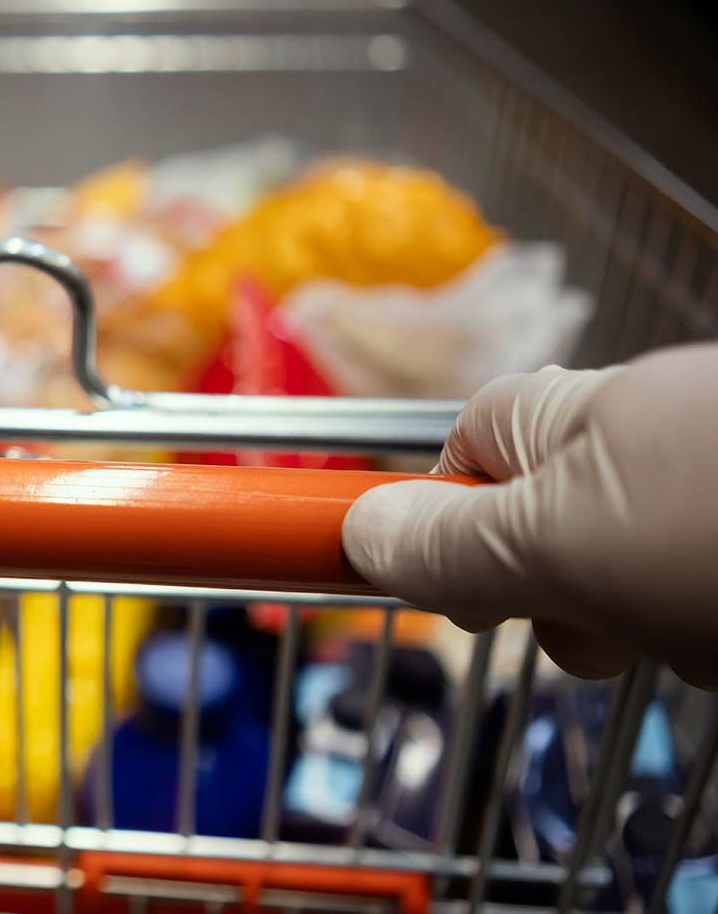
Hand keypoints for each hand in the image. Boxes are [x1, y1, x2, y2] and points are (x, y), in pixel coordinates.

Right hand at [343, 344, 717, 687]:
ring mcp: (706, 480)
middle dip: (562, 601)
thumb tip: (362, 533)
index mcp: (575, 410)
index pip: (470, 440)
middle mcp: (646, 432)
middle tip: (591, 632)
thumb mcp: (560, 545)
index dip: (441, 514)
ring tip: (692, 634)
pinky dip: (711, 624)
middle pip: (554, 525)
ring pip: (639, 573)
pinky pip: (704, 586)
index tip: (451, 589)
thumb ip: (451, 546)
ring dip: (649, 625)